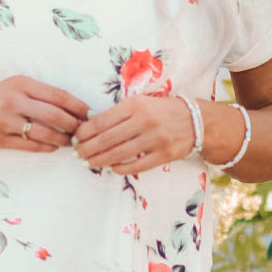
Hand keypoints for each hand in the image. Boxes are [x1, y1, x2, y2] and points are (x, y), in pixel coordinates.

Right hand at [0, 75, 88, 151]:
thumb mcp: (14, 86)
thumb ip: (39, 93)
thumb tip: (71, 106)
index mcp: (21, 84)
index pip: (58, 95)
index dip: (77, 106)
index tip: (88, 113)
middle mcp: (14, 100)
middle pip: (54, 115)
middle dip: (73, 125)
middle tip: (83, 131)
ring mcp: (6, 121)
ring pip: (44, 133)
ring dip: (62, 139)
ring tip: (70, 142)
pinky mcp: (0, 139)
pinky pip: (30, 145)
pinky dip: (46, 147)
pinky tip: (54, 147)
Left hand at [72, 94, 196, 174]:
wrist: (195, 120)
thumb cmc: (161, 110)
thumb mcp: (140, 103)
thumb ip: (118, 113)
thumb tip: (90, 127)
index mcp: (135, 105)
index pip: (102, 121)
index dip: (85, 132)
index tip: (75, 138)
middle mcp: (144, 121)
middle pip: (107, 139)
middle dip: (88, 148)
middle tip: (78, 154)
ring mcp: (155, 139)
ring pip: (119, 153)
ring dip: (100, 160)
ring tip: (89, 163)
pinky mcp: (164, 155)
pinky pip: (137, 165)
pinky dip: (121, 168)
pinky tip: (111, 168)